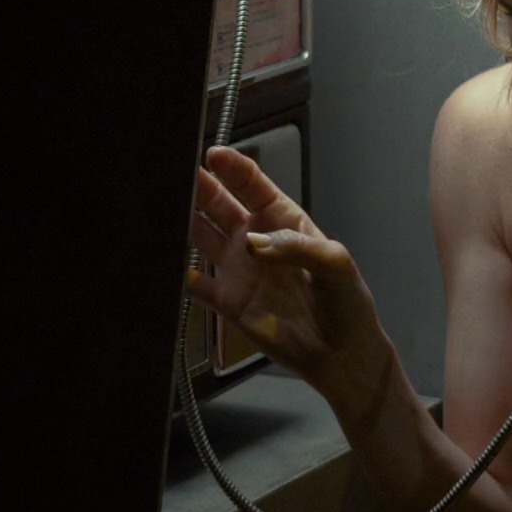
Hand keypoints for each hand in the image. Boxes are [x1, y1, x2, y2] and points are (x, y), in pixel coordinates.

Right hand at [183, 146, 388, 401]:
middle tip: (179, 175)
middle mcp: (256, 240)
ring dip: (183, 222)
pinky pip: (196, 284)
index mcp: (285, 221)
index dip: (233, 168)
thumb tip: (256, 245)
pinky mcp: (228, 301)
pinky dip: (179, 273)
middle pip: (218, 204)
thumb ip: (299, 248)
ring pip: (200, 235)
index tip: (213, 156)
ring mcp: (239, 269)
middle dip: (198, 187)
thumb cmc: (347, 304)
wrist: (342, 355)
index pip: (253, 185)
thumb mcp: (336, 264)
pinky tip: (167, 262)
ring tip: (164, 209)